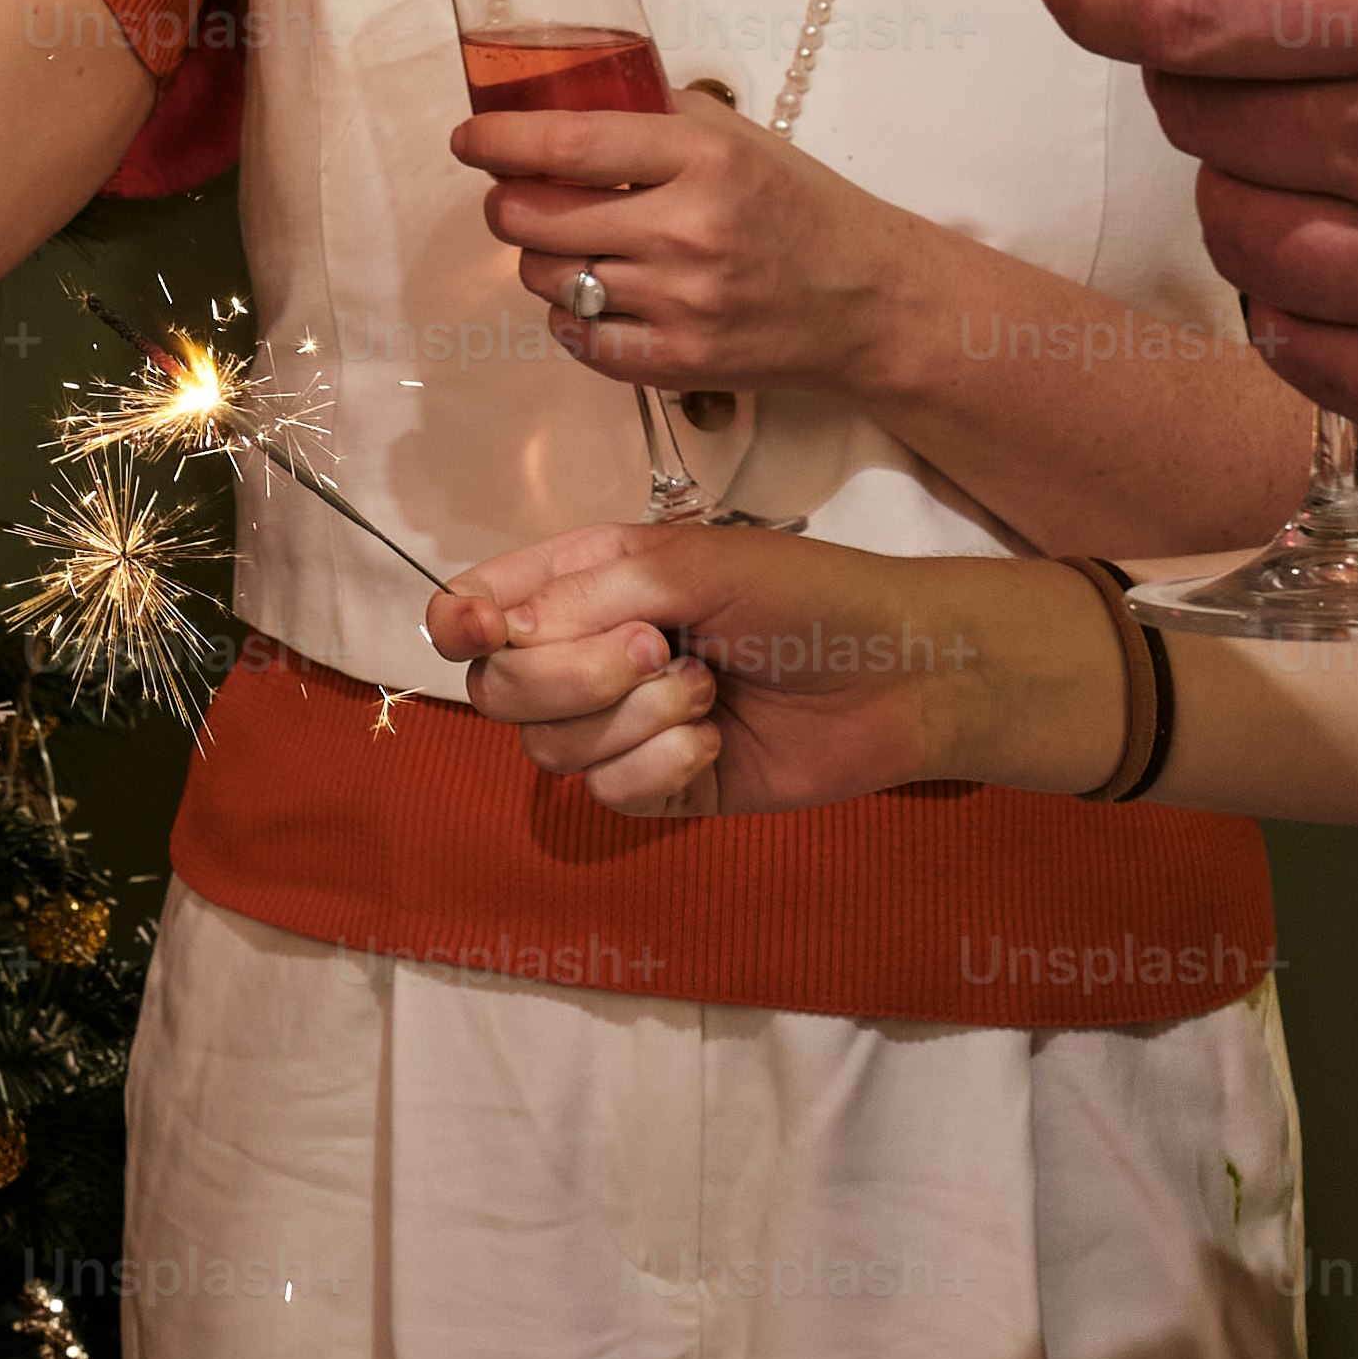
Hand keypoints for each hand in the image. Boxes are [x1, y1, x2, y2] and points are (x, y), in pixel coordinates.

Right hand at [427, 523, 1064, 819]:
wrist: (901, 675)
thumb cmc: (805, 594)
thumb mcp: (691, 563)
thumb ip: (583, 592)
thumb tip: (493, 634)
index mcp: (581, 584)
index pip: (475, 608)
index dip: (456, 624)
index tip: (479, 632)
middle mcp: (585, 654)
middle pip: (497, 689)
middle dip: (569, 676)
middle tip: (659, 648)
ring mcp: (618, 726)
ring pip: (549, 749)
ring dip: (634, 718)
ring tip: (709, 689)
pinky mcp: (658, 786)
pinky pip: (607, 795)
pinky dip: (660, 766)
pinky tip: (715, 740)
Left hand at [457, 88, 928, 404]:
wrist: (870, 302)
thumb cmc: (796, 207)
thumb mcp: (735, 136)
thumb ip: (649, 115)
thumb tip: (551, 103)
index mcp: (703, 157)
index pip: (566, 143)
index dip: (499, 141)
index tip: (469, 140)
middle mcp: (689, 229)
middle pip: (533, 217)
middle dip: (508, 204)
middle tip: (520, 198)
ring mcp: (683, 302)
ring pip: (545, 278)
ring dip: (541, 260)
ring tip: (578, 247)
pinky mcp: (679, 363)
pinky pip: (575, 338)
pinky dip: (570, 316)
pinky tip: (598, 295)